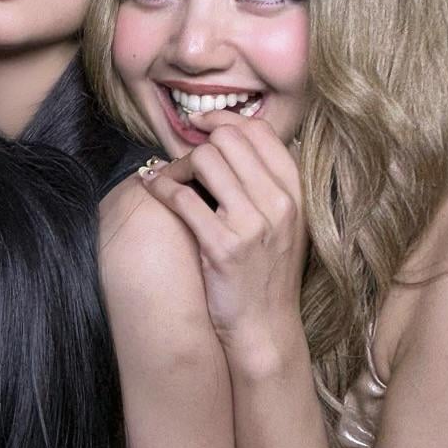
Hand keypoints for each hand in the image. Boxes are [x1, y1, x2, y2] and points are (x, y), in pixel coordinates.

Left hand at [142, 120, 307, 369]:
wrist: (266, 327)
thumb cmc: (267, 271)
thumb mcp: (284, 222)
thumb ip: (264, 181)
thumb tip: (227, 137)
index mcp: (295, 193)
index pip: (261, 132)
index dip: (224, 120)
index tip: (200, 124)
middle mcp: (278, 204)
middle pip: (229, 139)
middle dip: (199, 143)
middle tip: (183, 160)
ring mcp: (252, 225)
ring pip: (204, 160)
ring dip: (178, 164)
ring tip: (169, 177)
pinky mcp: (223, 246)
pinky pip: (182, 197)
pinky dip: (160, 186)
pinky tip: (153, 188)